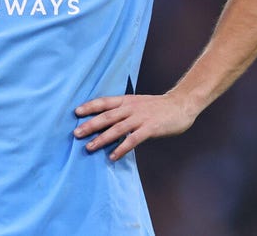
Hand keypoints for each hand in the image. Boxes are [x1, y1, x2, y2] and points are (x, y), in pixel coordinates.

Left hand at [72, 93, 197, 160]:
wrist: (181, 104)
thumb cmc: (157, 106)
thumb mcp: (137, 102)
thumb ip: (123, 109)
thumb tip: (106, 120)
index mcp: (126, 100)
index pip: (104, 102)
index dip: (90, 106)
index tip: (76, 112)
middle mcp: (130, 108)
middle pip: (106, 116)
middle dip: (90, 125)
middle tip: (76, 133)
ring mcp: (140, 118)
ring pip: (117, 128)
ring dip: (102, 138)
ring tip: (89, 147)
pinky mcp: (150, 128)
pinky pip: (133, 139)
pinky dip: (121, 148)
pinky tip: (113, 156)